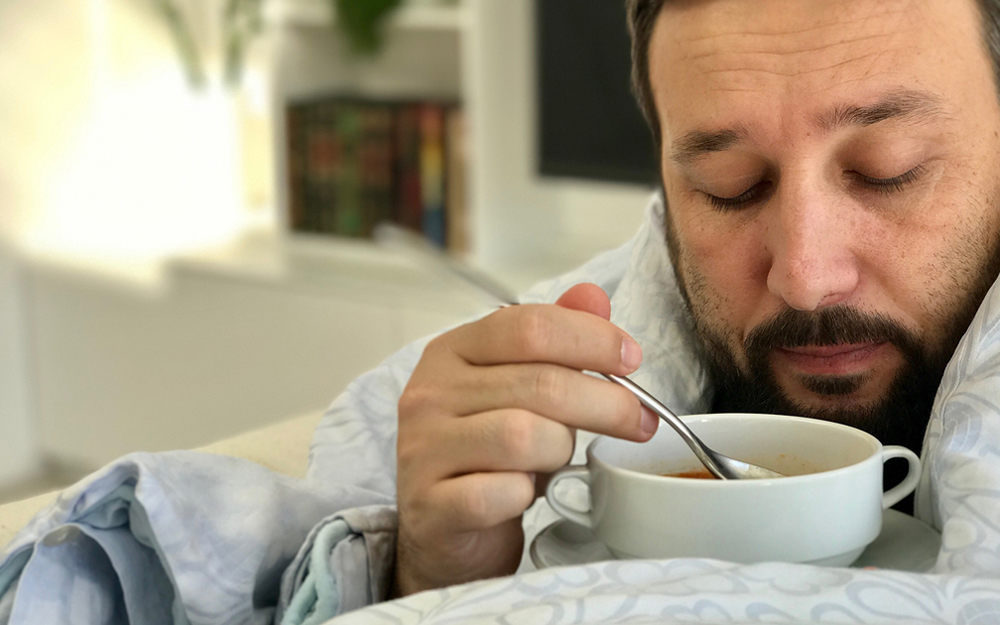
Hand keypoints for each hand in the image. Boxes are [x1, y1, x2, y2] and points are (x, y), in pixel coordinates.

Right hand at [393, 283, 657, 595]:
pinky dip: (526, 496)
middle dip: (606, 403)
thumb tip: (593, 297)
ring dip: (560, 450)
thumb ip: (555, 341)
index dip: (592, 339)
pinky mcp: (430, 504)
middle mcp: (431, 392)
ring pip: (523, 436)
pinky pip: (500, 494)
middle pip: (539, 383)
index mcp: (452, 350)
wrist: (441, 529)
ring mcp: (424, 448)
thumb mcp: (520, 388)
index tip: (631, 360)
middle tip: (639, 422)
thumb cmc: (488, 453)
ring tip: (561, 460)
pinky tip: (524, 495)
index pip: (529, 326)